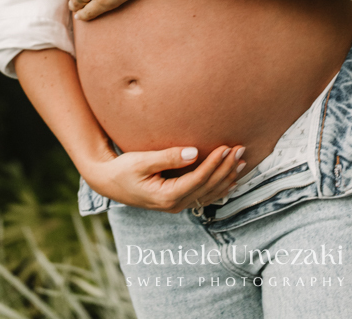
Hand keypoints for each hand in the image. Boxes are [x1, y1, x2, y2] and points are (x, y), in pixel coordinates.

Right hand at [82, 143, 246, 211]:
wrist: (109, 182)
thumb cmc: (123, 169)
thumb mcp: (142, 161)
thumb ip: (168, 157)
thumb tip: (193, 152)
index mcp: (166, 196)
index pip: (198, 180)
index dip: (213, 164)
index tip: (226, 147)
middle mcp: (174, 204)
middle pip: (207, 187)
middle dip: (225, 168)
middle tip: (240, 149)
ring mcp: (176, 204)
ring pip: (208, 193)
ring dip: (226, 177)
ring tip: (242, 161)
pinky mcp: (176, 200)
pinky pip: (203, 195)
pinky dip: (219, 187)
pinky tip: (231, 179)